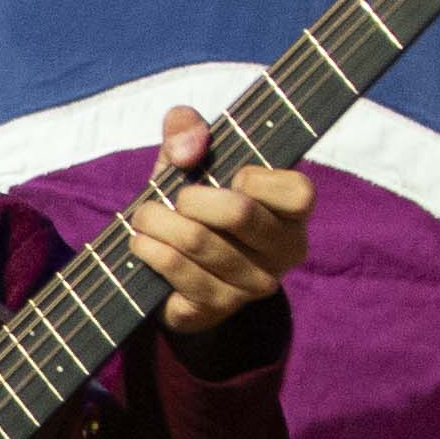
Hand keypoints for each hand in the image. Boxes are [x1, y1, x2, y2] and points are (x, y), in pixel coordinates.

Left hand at [124, 106, 313, 338]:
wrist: (171, 274)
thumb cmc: (193, 205)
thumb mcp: (189, 161)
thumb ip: (187, 131)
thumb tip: (189, 147)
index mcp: (294, 212)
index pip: (298, 192)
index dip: (253, 178)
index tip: (229, 177)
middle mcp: (285, 250)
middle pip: (239, 213)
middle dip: (189, 198)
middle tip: (170, 198)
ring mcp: (255, 284)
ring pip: (199, 241)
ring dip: (158, 222)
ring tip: (144, 217)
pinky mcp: (219, 307)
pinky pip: (177, 270)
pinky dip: (150, 248)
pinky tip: (141, 242)